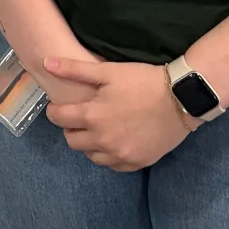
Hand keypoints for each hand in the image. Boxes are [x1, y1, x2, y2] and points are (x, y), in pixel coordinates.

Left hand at [42, 58, 195, 172]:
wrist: (182, 98)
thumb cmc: (143, 81)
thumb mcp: (108, 70)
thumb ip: (74, 70)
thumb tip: (46, 62)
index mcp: (93, 117)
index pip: (58, 119)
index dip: (55, 111)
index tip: (61, 106)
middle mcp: (104, 141)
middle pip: (72, 141)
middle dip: (71, 128)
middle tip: (80, 117)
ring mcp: (122, 155)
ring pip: (92, 157)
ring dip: (89, 144)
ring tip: (98, 129)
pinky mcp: (138, 162)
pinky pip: (114, 166)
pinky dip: (109, 155)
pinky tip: (115, 141)